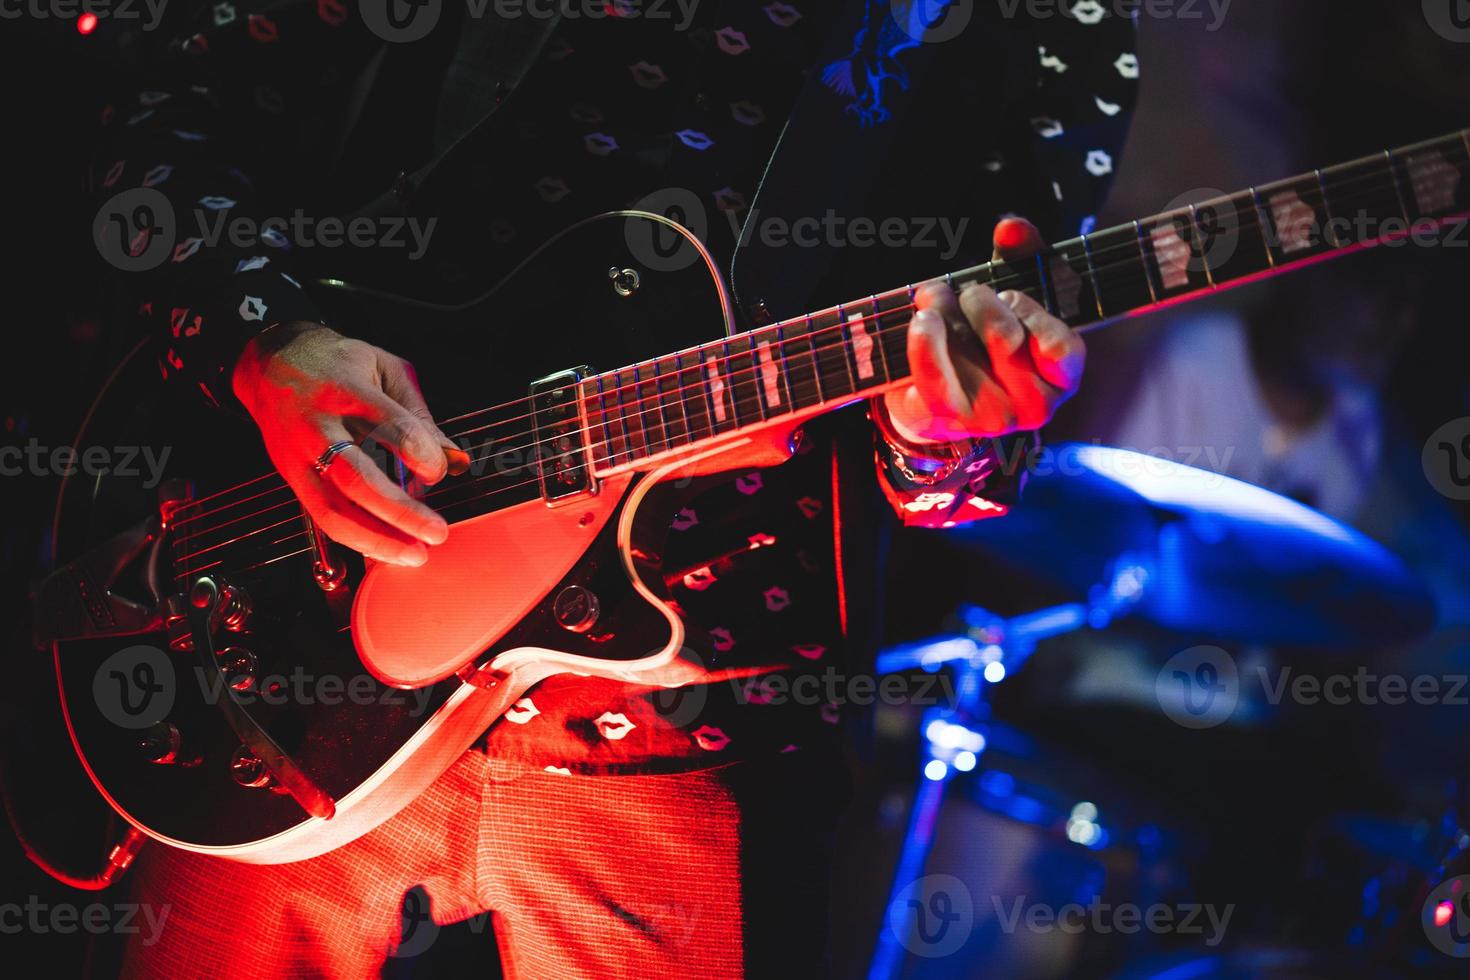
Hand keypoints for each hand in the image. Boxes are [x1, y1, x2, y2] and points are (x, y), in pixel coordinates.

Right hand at [232, 322, 463, 566]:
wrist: (268, 362)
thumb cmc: (337, 363)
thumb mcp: (385, 369)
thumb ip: (420, 414)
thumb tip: (453, 459)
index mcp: (347, 390)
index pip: (391, 427)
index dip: (422, 455)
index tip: (441, 470)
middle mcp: (318, 427)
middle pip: (359, 478)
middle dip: (402, 512)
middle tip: (437, 532)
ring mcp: (299, 457)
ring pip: (334, 509)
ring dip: (377, 539)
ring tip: (414, 554)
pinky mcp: (291, 478)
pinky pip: (322, 518)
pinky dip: (356, 539)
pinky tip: (384, 549)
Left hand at [883, 217, 1085, 442]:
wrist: (930, 390)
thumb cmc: (981, 337)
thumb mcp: (1009, 293)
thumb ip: (1021, 255)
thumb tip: (1012, 227)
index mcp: (1062, 376)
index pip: (1060, 345)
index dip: (1030, 309)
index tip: (1008, 293)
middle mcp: (1036, 407)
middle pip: (1006, 335)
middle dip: (979, 300)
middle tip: (965, 293)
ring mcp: (993, 419)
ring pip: (972, 348)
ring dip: (947, 309)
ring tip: (934, 298)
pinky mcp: (949, 422)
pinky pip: (935, 376)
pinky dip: (925, 339)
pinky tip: (922, 318)